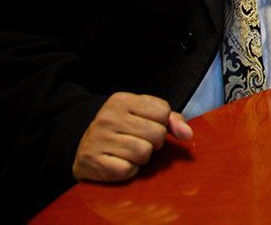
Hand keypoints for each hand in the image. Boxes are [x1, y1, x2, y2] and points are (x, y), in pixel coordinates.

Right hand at [72, 92, 193, 182]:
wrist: (83, 147)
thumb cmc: (122, 130)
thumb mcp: (144, 115)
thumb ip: (171, 120)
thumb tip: (187, 134)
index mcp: (121, 100)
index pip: (162, 111)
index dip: (162, 123)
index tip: (148, 126)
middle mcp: (107, 117)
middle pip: (156, 133)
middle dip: (154, 142)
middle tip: (140, 141)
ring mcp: (98, 139)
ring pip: (144, 152)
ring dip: (142, 157)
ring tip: (130, 152)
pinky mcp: (93, 161)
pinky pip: (128, 170)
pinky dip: (129, 170)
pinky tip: (120, 163)